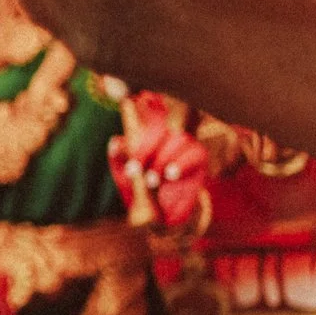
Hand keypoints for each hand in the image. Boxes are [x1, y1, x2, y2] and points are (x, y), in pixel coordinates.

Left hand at [106, 94, 210, 230]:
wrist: (158, 216)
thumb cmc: (138, 189)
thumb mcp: (124, 174)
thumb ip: (119, 158)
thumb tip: (116, 141)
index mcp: (150, 132)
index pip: (153, 107)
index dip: (149, 100)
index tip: (136, 98)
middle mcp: (170, 134)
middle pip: (165, 125)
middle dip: (147, 146)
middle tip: (134, 169)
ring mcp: (187, 145)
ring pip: (180, 139)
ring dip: (163, 159)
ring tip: (151, 180)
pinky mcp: (199, 161)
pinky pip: (195, 155)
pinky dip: (181, 164)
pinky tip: (170, 175)